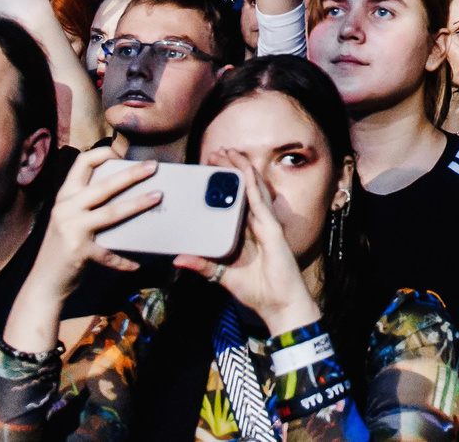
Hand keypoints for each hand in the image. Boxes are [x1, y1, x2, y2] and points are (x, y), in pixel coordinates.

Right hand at [36, 147, 160, 285]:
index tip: (123, 154)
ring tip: (157, 197)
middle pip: (104, 185)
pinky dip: (124, 260)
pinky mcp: (78, 250)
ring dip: (137, 204)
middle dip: (131, 174)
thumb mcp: (70, 219)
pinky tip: (137, 264)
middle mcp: (66, 207)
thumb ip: (88, 205)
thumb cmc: (63, 248)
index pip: (82, 162)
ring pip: (111, 212)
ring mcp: (70, 228)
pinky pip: (109, 253)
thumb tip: (126, 193)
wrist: (43, 283)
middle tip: (154, 166)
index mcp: (65, 196)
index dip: (103, 153)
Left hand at [178, 165, 320, 336]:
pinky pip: (261, 202)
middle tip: (216, 153)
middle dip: (231, 170)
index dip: (225, 184)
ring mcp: (267, 225)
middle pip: (244, 190)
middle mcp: (258, 225)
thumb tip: (178, 259)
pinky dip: (253, 185)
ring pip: (253, 189)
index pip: (235, 202)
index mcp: (248, 234)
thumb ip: (203, 266)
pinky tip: (245, 171)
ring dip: (241, 169)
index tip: (211, 170)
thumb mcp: (222, 277)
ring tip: (229, 152)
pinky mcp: (272, 230)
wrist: (280, 306)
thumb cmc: (258, 292)